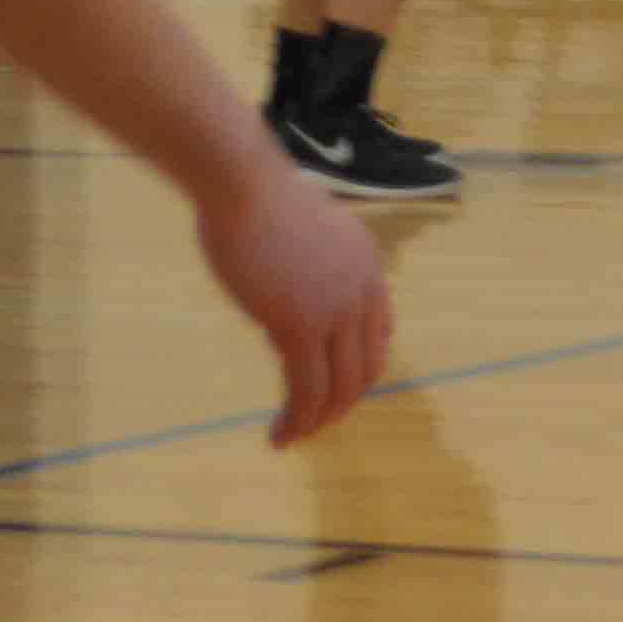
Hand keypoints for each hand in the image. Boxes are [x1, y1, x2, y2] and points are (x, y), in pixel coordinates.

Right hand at [197, 168, 394, 444]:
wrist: (242, 184)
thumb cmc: (257, 199)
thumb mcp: (304, 233)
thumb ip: (311, 265)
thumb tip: (293, 290)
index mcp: (368, 266)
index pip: (379, 331)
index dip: (360, 366)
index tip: (335, 387)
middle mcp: (363, 290)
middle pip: (367, 365)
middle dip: (344, 401)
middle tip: (315, 422)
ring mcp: (336, 309)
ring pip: (339, 385)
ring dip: (318, 420)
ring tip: (294, 437)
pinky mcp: (300, 324)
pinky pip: (307, 388)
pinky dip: (298, 419)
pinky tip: (280, 435)